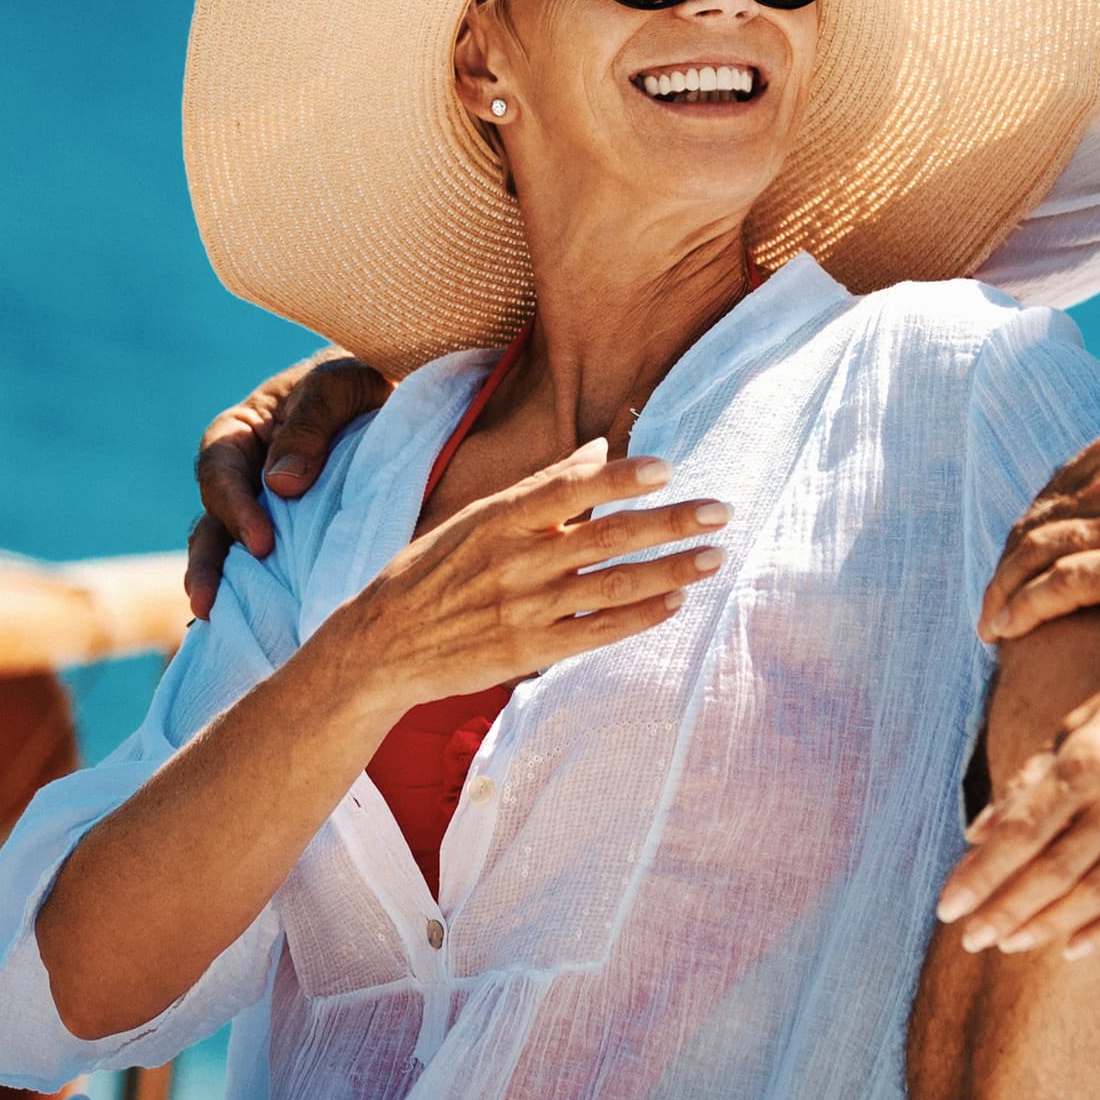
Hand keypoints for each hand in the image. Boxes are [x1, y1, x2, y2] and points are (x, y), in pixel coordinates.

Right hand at [187, 352, 396, 614]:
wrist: (405, 390)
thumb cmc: (365, 375)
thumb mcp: (339, 385)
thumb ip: (310, 426)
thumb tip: (280, 485)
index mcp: (245, 431)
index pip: (219, 468)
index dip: (233, 506)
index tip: (261, 542)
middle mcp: (246, 475)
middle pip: (212, 520)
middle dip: (208, 563)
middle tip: (210, 602)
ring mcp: (267, 510)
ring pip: (230, 551)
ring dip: (221, 586)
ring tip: (216, 623)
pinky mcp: (294, 538)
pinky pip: (267, 568)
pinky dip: (256, 595)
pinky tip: (255, 630)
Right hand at [312, 442, 728, 715]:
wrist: (380, 646)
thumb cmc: (431, 571)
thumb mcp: (474, 517)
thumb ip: (540, 486)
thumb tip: (598, 448)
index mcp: (497, 519)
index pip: (568, 488)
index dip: (619, 478)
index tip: (667, 467)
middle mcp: (515, 562)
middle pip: (606, 537)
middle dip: (670, 523)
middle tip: (719, 511)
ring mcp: (524, 609)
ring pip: (612, 586)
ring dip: (669, 571)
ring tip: (713, 557)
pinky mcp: (529, 652)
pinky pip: (596, 634)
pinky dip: (639, 619)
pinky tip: (674, 604)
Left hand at [934, 612, 1099, 960]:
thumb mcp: (1077, 723)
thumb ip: (1029, 779)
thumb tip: (977, 832)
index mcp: (1087, 758)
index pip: (1021, 832)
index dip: (981, 875)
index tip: (947, 906)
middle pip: (1054, 870)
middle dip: (1005, 909)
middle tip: (969, 938)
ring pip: (1098, 892)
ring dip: (1047, 925)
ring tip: (1009, 944)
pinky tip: (1073, 948)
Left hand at [981, 427, 1099, 644]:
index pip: (1049, 492)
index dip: (1025, 533)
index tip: (1016, 569)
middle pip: (1032, 522)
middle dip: (1006, 566)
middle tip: (994, 605)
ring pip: (1034, 553)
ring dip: (1002, 592)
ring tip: (991, 627)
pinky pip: (1060, 584)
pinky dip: (1023, 606)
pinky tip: (1006, 631)